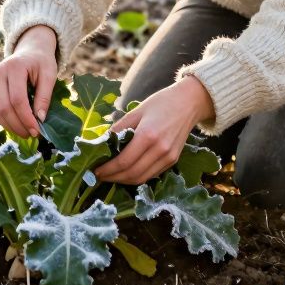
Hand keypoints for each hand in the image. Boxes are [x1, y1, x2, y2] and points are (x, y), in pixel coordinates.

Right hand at [0, 26, 58, 138]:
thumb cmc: (41, 62)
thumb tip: (40, 118)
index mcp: (14, 67)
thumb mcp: (49, 75)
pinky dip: (4, 121)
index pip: (17, 99)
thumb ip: (45, 96)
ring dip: (10, 126)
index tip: (36, 130)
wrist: (29, 49)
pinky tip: (16, 125)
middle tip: (31, 134)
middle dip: (18, 125)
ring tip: (24, 132)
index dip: (26, 118)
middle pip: (4, 107)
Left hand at [93, 76, 214, 185]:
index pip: (123, 161)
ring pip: (142, 178)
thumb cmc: (161, 103)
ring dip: (124, 181)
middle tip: (100, 175)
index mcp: (148, 135)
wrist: (189, 103)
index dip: (107, 169)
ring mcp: (168, 157)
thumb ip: (118, 128)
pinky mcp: (173, 160)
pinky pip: (151, 175)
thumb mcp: (136, 111)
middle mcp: (160, 149)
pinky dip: (137, 177)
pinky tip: (126, 172)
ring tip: (111, 176)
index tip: (95, 170)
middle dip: (113, 178)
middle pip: (132, 174)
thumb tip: (100, 143)